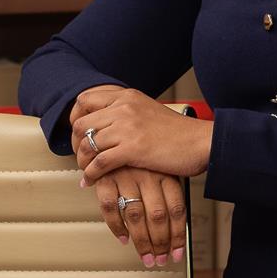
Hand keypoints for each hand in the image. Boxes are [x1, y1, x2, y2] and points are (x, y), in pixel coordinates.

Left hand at [69, 85, 213, 185]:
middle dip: (75, 143)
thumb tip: (106, 122)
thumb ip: (127, 111)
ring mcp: (127, 127)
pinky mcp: (132, 149)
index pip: (85, 99)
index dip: (76, 117)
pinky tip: (91, 181)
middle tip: (81, 156)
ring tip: (86, 170)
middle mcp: (124, 108)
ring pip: (87, 143)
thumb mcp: (148, 111)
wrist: (201, 142)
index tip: (79, 133)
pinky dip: (91, 174)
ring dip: (82, 161)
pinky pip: (99, 162)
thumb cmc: (179, 133)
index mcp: (127, 96)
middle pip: (80, 123)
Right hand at [92, 165, 187, 267]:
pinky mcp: (106, 178)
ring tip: (146, 257)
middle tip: (160, 260)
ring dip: (142, 241)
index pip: (177, 210)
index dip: (178, 235)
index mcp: (166, 174)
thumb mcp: (164, 169)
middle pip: (157, 216)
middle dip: (160, 243)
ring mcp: (126, 176)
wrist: (115, 131)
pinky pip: (110, 208)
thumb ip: (169, 195)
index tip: (177, 254)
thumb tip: (177, 233)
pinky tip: (124, 239)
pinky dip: (116, 226)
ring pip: (136, 215)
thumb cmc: (145, 158)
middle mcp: (148, 176)